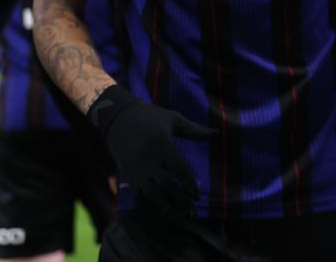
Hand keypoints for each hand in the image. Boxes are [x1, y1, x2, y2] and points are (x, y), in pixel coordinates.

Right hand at [88, 84, 214, 221]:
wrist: (118, 118)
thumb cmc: (150, 116)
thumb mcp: (174, 119)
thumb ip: (194, 130)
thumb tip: (217, 133)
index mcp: (163, 146)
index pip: (179, 170)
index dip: (189, 184)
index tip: (197, 196)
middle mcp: (150, 161)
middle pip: (167, 187)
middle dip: (180, 202)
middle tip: (192, 214)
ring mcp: (138, 170)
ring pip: (152, 195)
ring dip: (166, 209)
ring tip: (179, 219)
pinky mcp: (128, 176)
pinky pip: (139, 196)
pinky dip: (150, 206)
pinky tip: (161, 213)